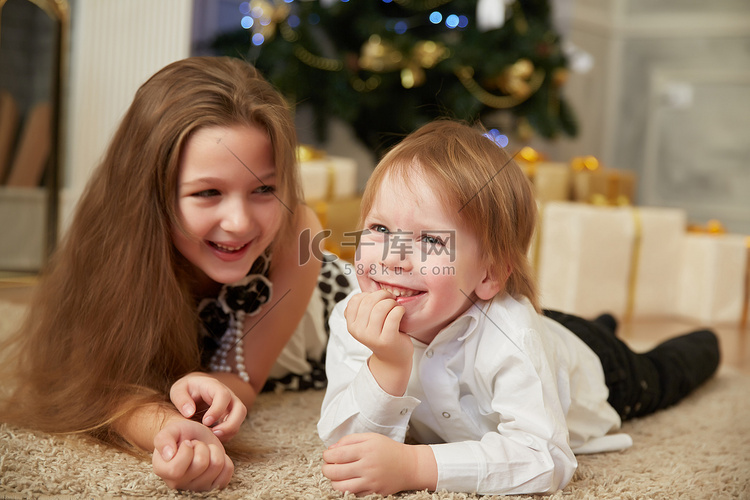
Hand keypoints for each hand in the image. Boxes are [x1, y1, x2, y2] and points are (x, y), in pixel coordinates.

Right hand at [152, 418, 233, 490]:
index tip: (186, 443)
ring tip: (204, 450)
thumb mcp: (170, 430)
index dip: (186, 450)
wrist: (192, 436)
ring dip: (213, 450)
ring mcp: (197, 487)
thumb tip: (168, 454)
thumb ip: (163, 439)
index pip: (176, 469)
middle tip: (196, 445)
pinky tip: (213, 456)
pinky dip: (225, 458)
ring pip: (217, 465)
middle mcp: (178, 483)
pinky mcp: (214, 485)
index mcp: (163, 471)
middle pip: (201, 464)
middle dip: (201, 447)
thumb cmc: (180, 434)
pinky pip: (228, 470)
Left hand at [170, 372, 246, 440]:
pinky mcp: (231, 416)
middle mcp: (228, 396)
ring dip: (230, 431)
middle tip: (214, 434)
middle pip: (240, 409)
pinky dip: (227, 434)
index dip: (217, 410)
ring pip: (240, 419)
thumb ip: (181, 399)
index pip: (223, 395)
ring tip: (214, 437)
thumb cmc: (186, 390)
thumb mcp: (178, 390)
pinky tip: (214, 438)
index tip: (205, 422)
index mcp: (214, 386)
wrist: (195, 389)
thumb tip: (189, 413)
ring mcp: (232, 406)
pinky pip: (235, 427)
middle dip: (230, 424)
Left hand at [322, 433, 436, 495]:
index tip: (327, 455)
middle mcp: (368, 466)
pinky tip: (346, 481)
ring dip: (333, 481)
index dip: (327, 455)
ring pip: (340, 486)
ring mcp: (370, 482)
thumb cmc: (388, 449)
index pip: (338, 454)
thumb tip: (331, 449)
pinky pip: (352, 494)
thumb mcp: (370, 437)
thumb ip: (350, 440)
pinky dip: (345, 489)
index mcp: (366, 449)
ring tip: (336, 475)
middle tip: (328, 465)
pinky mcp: (373, 492)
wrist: (409, 466)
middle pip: (336, 472)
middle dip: (326, 469)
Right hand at [344, 291, 411, 394]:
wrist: (392, 359)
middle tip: (391, 299)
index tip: (378, 299)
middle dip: (383, 295)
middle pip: (369, 301)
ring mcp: (372, 337)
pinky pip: (393, 316)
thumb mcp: (366, 322)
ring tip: (396, 307)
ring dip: (392, 303)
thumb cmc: (381, 334)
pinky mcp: (387, 340)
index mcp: (351, 325)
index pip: (355, 300)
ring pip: (381, 307)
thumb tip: (367, 290)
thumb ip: (363, 308)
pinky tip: (401, 312)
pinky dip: (399, 310)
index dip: (369, 294)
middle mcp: (359, 331)